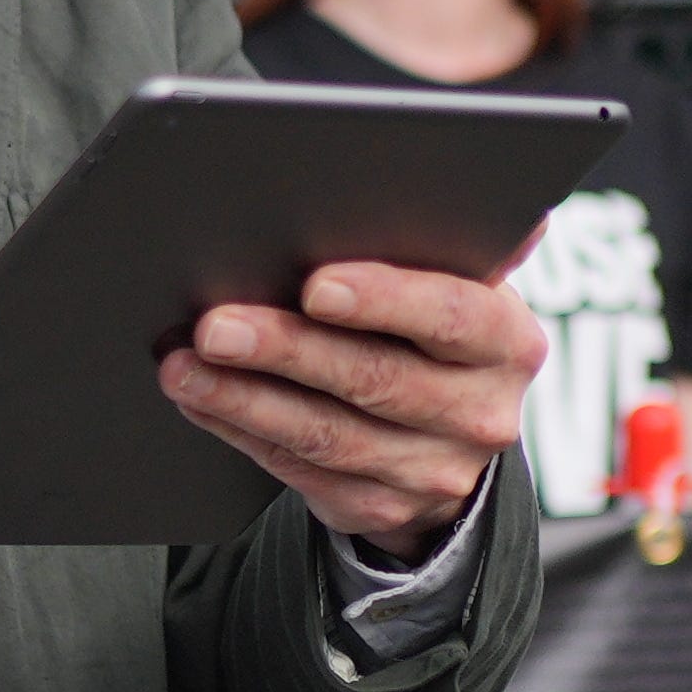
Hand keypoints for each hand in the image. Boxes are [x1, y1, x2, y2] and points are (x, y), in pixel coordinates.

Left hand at [161, 262, 545, 551]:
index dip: (384, 300)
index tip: (315, 285)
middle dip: (287, 348)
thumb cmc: (432, 332)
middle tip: (216, 325)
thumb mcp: (457, 286)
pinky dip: (241, 431)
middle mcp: (479, 412)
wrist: (447, 437)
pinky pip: (301, 470)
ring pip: (327, 434)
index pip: (450, 316)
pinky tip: (201, 399)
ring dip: (245, 397)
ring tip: (185, 366)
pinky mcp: (380, 506)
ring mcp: (432, 471)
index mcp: (506, 342)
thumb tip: (446, 185)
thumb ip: (444, 244)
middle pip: (375, 379)